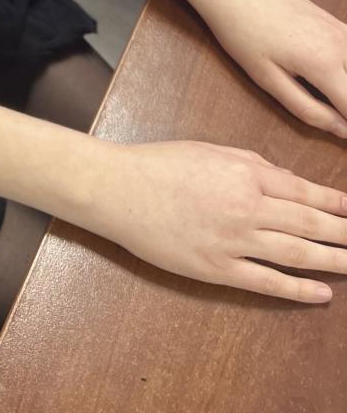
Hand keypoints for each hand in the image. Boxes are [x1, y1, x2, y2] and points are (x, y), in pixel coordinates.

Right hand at [86, 139, 346, 303]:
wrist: (119, 190)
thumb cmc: (160, 163)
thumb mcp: (210, 150)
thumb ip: (254, 163)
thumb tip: (289, 181)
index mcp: (245, 173)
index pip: (305, 192)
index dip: (336, 203)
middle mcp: (247, 207)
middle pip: (309, 224)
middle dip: (344, 233)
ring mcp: (233, 241)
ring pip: (296, 254)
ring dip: (333, 261)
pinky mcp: (217, 268)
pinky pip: (267, 282)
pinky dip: (298, 289)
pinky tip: (321, 293)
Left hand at [189, 0, 346, 138]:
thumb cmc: (242, 36)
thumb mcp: (268, 80)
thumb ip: (308, 109)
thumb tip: (343, 130)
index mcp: (325, 65)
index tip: (346, 136)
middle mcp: (340, 44)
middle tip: (335, 112)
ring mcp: (338, 27)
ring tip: (334, 95)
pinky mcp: (331, 17)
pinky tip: (336, 72)